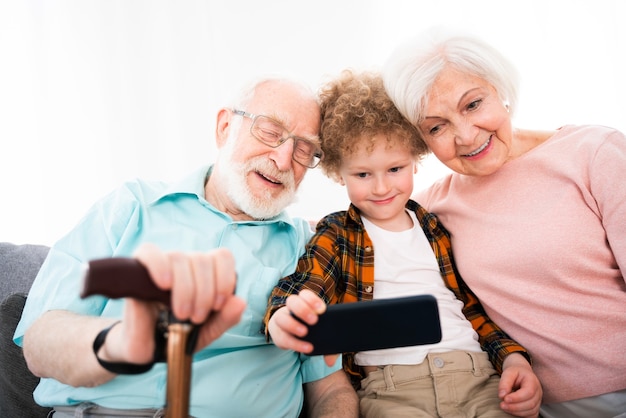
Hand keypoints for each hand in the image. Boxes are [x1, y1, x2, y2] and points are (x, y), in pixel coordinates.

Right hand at [99, 243, 246, 364]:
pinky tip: (164, 284)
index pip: (222, 256)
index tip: (218, 305)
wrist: (145, 349)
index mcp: (206, 274)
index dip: (225, 278)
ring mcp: (162, 264)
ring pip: (180, 258)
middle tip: (196, 318)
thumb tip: (241, 301)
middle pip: (202, 260)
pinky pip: (149, 252)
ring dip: (185, 288)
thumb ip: (226, 318)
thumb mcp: (206, 332)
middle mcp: (186, 264)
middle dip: (204, 292)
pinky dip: (159, 265)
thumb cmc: (177, 336)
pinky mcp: (137, 268)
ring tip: (181, 314)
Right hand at [268, 290, 338, 365]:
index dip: (312, 299)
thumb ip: (329, 345)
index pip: (305, 294)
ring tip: (305, 333)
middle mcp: (290, 309)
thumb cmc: (312, 332)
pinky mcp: (276, 334)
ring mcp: (281, 320)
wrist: (291, 336)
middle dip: (303, 309)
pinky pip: (281, 337)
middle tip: (314, 321)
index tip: (322, 310)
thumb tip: (330, 362)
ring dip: (293, 325)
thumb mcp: (322, 333)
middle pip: (292, 301)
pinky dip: (294, 343)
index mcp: (303, 303)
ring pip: (281, 317)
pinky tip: (305, 348)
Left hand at [498, 353, 542, 416]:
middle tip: (502, 405)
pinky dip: (521, 415)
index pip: (528, 392)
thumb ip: (504, 383)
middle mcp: (538, 391)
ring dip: (517, 412)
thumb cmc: (515, 373)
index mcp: (533, 381)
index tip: (505, 399)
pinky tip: (511, 410)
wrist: (521, 373)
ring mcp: (538, 400)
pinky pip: (531, 415)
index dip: (517, 397)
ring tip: (504, 407)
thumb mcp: (508, 372)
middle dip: (515, 406)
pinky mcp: (535, 406)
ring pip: (531, 411)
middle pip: (530, 403)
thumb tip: (502, 395)